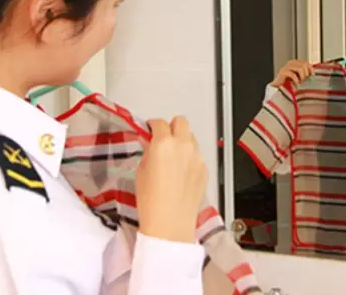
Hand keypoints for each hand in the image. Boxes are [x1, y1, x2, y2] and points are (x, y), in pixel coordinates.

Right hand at [136, 117, 207, 243]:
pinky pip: (197, 155)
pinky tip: (181, 172)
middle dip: (172, 127)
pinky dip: (190, 157)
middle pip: (181, 122)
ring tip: (173, 157)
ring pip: (191, 137)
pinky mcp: (204, 168)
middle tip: (164, 137)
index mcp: (164, 143)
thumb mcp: (141, 171)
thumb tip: (151, 145)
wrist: (169, 223)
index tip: (150, 129)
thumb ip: (148, 151)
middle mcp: (183, 145)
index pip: (159, 122)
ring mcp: (197, 156)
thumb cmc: (151, 201)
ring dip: (182, 141)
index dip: (152, 125)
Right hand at [271, 60, 313, 86]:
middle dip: (306, 74)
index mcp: (295, 63)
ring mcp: (286, 67)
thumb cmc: (288, 84)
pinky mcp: (283, 72)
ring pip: (300, 68)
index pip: (306, 62)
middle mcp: (291, 63)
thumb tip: (312, 75)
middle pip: (304, 64)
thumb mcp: (298, 78)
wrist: (278, 89)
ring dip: (302, 77)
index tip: (313, 75)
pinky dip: (296, 80)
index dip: (311, 69)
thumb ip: (304, 74)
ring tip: (300, 83)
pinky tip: (296, 84)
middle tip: (304, 81)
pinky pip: (293, 74)